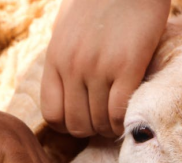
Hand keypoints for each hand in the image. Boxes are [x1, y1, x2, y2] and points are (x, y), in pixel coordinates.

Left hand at [41, 0, 169, 137]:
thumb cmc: (100, 0)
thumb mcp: (68, 27)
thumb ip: (65, 57)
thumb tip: (67, 84)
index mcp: (56, 58)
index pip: (52, 114)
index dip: (68, 126)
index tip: (85, 120)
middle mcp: (73, 66)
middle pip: (76, 124)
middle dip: (92, 130)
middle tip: (105, 123)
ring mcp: (99, 68)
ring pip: (99, 122)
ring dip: (110, 128)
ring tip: (119, 120)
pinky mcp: (127, 66)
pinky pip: (118, 112)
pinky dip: (123, 122)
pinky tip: (129, 115)